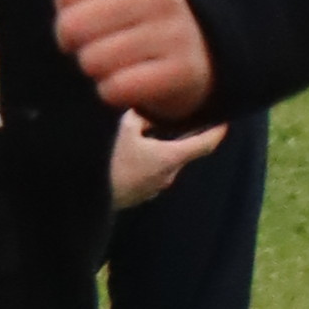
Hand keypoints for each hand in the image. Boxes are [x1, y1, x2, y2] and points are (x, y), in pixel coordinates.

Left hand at [49, 0, 213, 126]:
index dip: (66, 9)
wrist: (201, 52)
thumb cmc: (140, 15)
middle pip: (72, 25)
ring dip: (95, 69)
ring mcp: (174, 32)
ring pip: (91, 60)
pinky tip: (129, 82)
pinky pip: (115, 88)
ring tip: (118, 61)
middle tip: (99, 44)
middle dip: (76, 42)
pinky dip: (112, 91)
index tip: (90, 16)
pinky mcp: (180, 72)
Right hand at [106, 111, 224, 209]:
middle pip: (182, 151)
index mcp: (170, 158)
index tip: (225, 121)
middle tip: (179, 116)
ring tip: (145, 132)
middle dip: (181, 134)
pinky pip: (148, 174)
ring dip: (159, 147)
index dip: (217, 131)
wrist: (84, 196)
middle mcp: (167, 176)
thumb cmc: (108, 160)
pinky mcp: (137, 196)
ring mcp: (152, 189)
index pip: (205, 144)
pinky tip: (128, 153)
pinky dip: (146, 161)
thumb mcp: (124, 127)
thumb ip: (142, 116)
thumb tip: (149, 112)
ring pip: (163, 162)